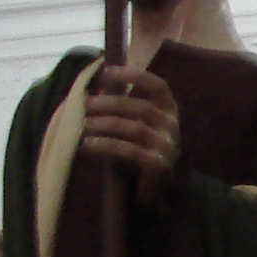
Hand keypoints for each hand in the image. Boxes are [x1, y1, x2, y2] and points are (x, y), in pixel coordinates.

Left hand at [80, 65, 179, 196]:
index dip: (134, 75)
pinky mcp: (159, 165)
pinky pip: (131, 151)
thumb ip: (123, 102)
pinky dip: (106, 146)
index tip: (106, 72)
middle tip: (85, 104)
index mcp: (168, 109)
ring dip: (106, 124)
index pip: (157, 86)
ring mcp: (168, 146)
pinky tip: (87, 145)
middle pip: (142, 107)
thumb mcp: (136, 120)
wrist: (158, 184)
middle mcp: (172, 125)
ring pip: (135, 129)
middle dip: (111, 103)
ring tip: (84, 125)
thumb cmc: (142, 146)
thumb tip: (97, 77)